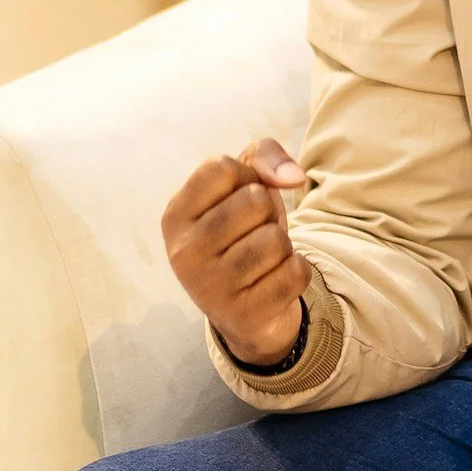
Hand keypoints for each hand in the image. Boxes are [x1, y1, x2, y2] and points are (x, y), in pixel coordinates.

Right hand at [162, 138, 311, 366]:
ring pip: (276, 239)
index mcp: (175, 215)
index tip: (239, 198)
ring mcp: (210, 288)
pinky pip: (295, 272)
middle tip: (253, 233)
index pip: (222, 168)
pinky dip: (295, 272)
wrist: (245, 309)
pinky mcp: (243, 314)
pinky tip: (273, 282)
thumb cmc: (242, 231)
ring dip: (282, 245)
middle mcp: (184, 252)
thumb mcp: (244, 185)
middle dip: (268, 213)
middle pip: (255, 200)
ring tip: (262, 258)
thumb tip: (293, 177)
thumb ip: (264, 156)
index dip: (247, 176)